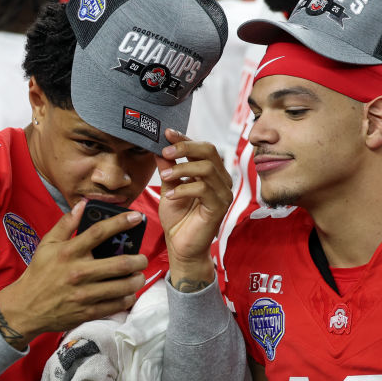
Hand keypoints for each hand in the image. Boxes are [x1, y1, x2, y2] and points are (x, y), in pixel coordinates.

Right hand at [0, 201, 148, 348]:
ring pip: (124, 286)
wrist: (26, 307)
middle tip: (142, 258)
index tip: (137, 217)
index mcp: (69, 252)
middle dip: (139, 260)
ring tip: (138, 276)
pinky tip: (127, 292)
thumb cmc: (39, 273)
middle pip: (121, 263)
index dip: (121, 222)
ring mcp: (85, 293)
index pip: (99, 232)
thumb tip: (83, 205)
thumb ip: (66, 223)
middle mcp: (79, 272)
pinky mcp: (88, 311)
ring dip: (137, 280)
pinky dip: (128, 297)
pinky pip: (117, 304)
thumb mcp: (47, 244)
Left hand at [155, 130, 232, 287]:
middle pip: (209, 150)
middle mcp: (221, 180)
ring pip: (207, 168)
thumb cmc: (177, 219)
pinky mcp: (219, 207)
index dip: (184, 138)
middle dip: (185, 148)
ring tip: (165, 177)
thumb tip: (158, 147)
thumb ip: (167, 167)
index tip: (166, 133)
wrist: (181, 247)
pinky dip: (184, 189)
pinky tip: (171, 196)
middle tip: (165, 151)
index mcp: (211, 173)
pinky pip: (203, 189)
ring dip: (182, 169)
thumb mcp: (168, 188)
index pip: (202, 147)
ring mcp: (223, 194)